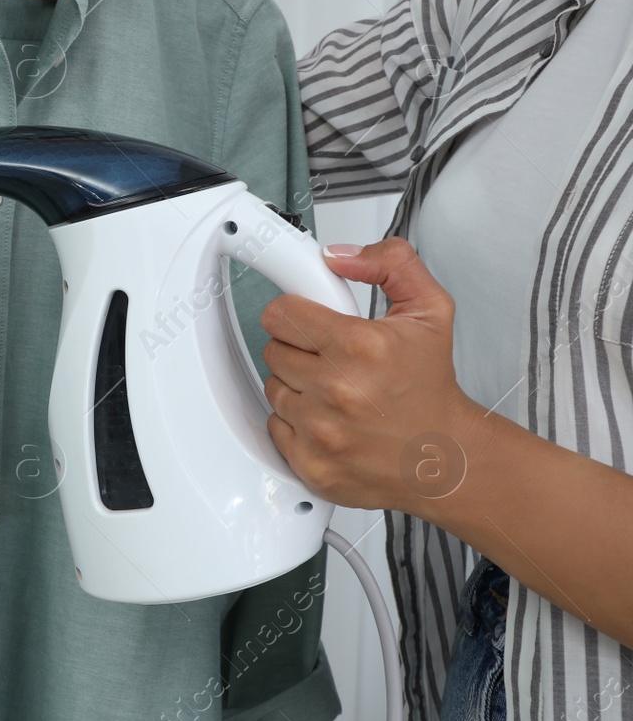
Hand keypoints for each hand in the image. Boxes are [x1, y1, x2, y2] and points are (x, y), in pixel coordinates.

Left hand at [260, 237, 485, 514]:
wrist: (447, 458)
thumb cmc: (432, 388)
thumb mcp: (429, 310)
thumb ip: (390, 264)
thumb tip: (337, 256)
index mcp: (360, 347)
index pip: (280, 314)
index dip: (295, 312)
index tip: (310, 319)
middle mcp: (337, 390)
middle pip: (273, 349)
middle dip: (299, 348)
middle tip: (332, 357)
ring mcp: (321, 432)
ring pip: (273, 388)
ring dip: (297, 386)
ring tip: (335, 390)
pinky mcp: (311, 464)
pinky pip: (275, 426)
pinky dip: (296, 423)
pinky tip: (330, 420)